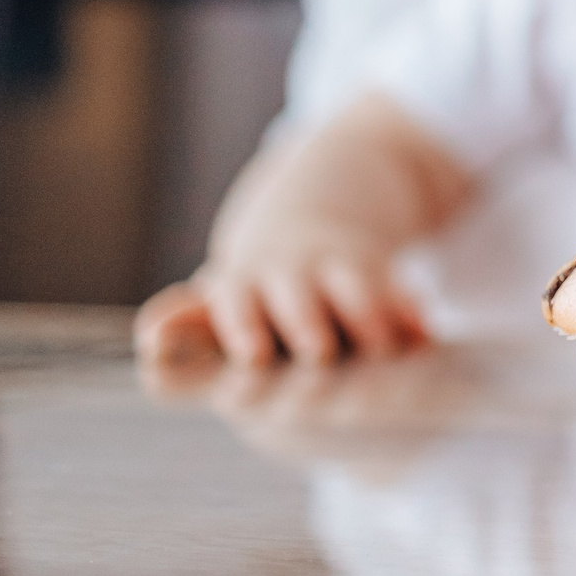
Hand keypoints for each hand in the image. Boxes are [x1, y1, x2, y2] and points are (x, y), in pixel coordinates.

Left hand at [134, 94, 465, 368]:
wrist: (314, 220)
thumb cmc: (257, 292)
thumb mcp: (222, 304)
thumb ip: (189, 328)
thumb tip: (150, 342)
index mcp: (242, 286)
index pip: (236, 302)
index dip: (244, 326)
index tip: (250, 355)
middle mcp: (289, 274)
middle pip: (296, 297)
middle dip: (305, 321)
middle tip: (317, 352)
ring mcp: (339, 271)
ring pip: (353, 289)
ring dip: (367, 315)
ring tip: (385, 347)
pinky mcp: (384, 277)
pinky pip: (399, 291)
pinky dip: (409, 310)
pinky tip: (424, 330)